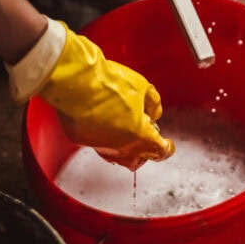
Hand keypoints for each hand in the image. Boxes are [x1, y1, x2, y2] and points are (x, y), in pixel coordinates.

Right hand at [6, 18, 174, 170]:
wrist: (77, 82)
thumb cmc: (109, 83)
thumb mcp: (142, 86)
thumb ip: (153, 103)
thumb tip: (154, 112)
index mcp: (141, 136)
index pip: (160, 152)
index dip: (167, 149)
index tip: (168, 145)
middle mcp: (121, 147)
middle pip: (138, 161)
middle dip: (145, 152)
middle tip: (147, 138)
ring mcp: (100, 146)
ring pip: (117, 157)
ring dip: (125, 147)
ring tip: (125, 130)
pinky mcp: (83, 140)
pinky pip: (98, 144)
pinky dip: (105, 137)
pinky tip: (105, 124)